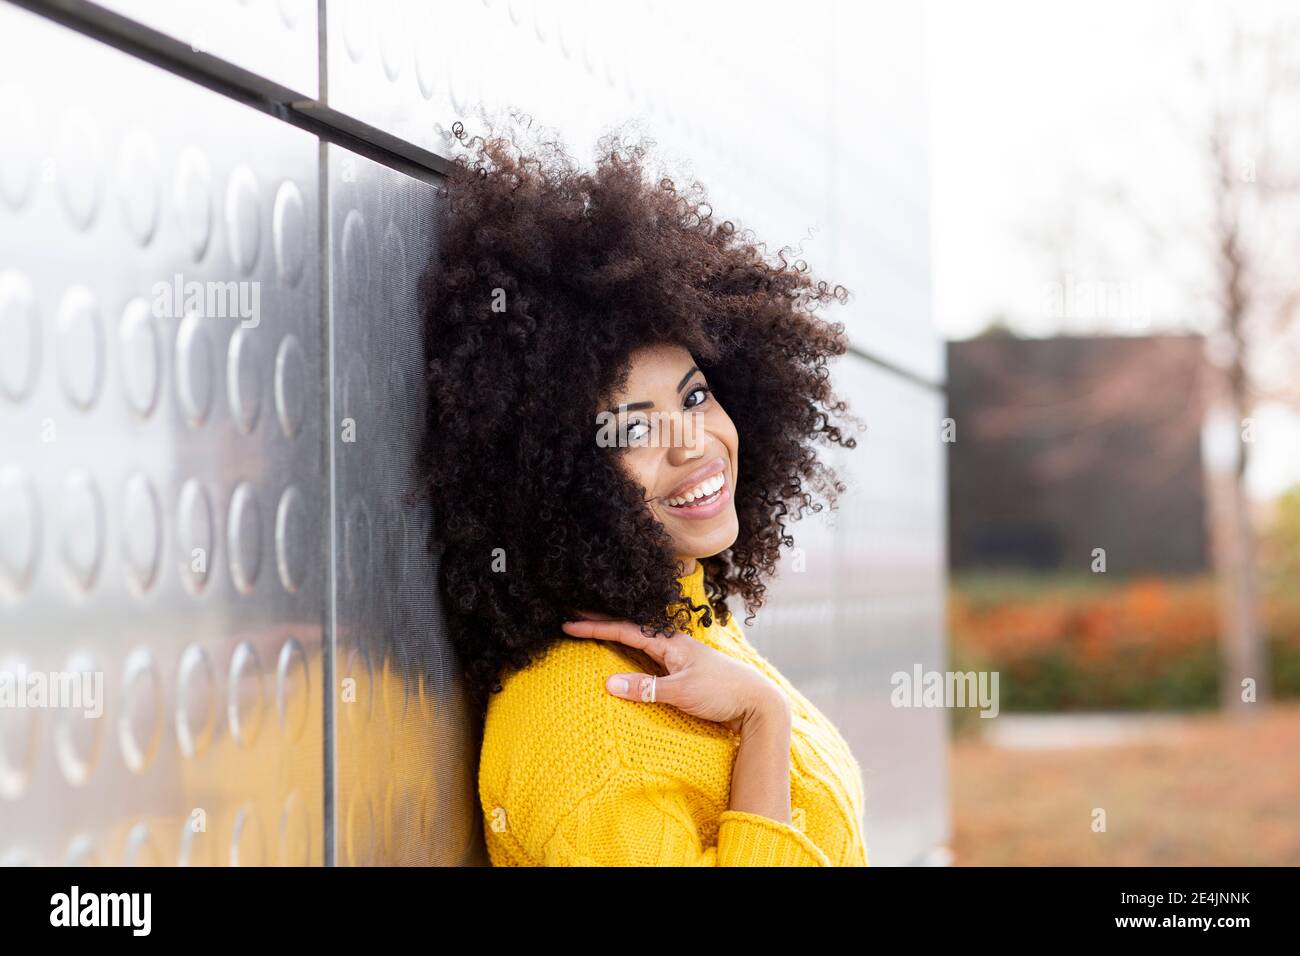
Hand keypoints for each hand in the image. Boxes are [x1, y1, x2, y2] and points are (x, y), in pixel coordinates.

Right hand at [560, 612, 787, 732]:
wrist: (757, 701)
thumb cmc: (722, 692)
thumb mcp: (682, 691)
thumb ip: (647, 688)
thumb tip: (608, 683)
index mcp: (670, 642)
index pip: (625, 629)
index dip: (595, 627)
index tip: (568, 623)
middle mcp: (673, 643)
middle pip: (629, 627)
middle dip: (601, 621)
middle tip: (572, 613)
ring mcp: (678, 655)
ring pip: (639, 639)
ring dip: (615, 633)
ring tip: (592, 628)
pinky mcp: (683, 669)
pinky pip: (648, 653)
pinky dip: (630, 649)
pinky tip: (625, 653)